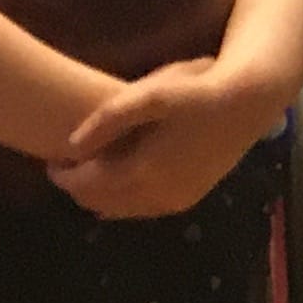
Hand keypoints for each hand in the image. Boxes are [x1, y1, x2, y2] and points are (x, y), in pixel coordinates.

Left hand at [51, 59, 285, 220]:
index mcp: (142, 172)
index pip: (86, 186)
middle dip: (79, 188)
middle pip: (99, 203)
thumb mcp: (150, 95)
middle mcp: (156, 196)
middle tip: (67, 165)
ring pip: (121, 210)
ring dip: (100, 195)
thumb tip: (71, 145)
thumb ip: (107, 119)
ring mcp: (175, 201)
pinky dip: (123, 199)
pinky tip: (122, 177)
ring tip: (92, 169)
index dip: (63, 176)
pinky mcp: (189, 198)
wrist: (250, 102)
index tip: (52, 159)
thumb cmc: (198, 91)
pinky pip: (142, 209)